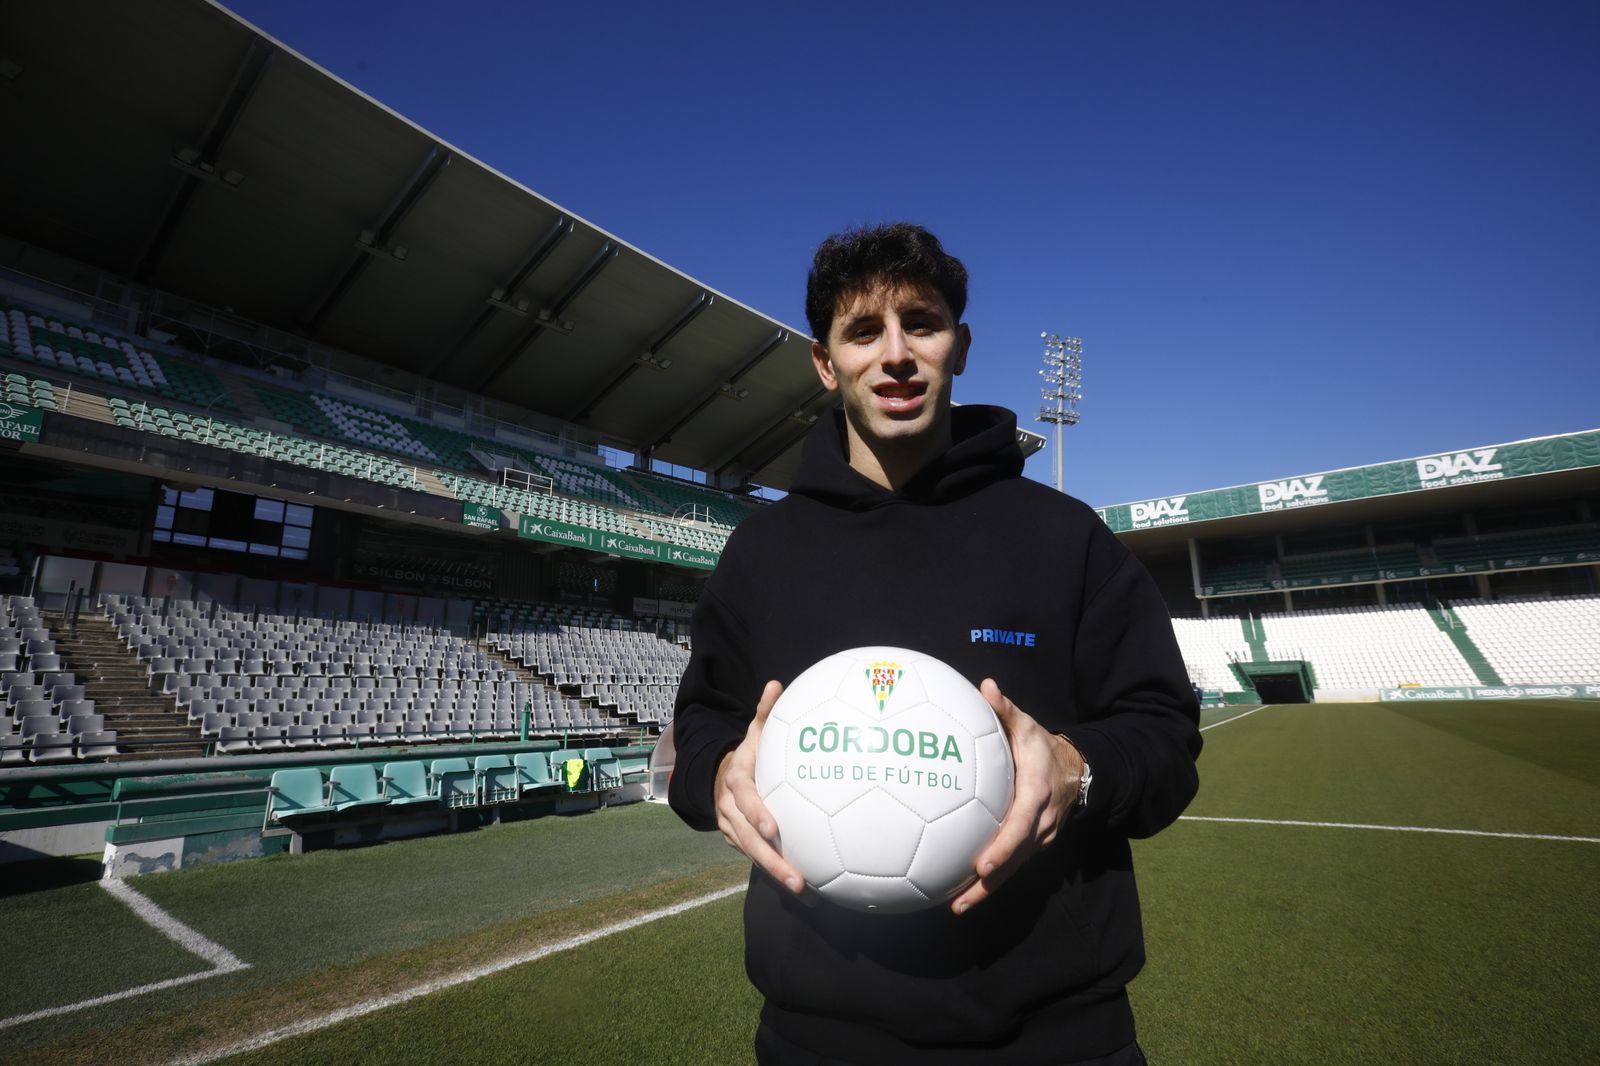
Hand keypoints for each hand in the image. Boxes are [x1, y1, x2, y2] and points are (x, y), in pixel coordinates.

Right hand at [714, 680, 804, 894]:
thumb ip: (766, 712)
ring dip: (775, 873)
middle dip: (771, 860)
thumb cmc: (748, 753)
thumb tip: (776, 683)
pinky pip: (756, 859)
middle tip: (797, 880)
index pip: (744, 799)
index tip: (772, 827)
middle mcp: (729, 809)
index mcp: (735, 781)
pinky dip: (776, 873)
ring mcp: (731, 829)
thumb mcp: (754, 732)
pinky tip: (805, 892)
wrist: (715, 776)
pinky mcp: (737, 841)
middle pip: (748, 839)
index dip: (755, 813)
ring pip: (752, 854)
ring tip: (803, 891)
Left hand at [950, 678, 1083, 913]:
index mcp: (1037, 795)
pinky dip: (991, 882)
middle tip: (959, 901)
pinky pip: (1012, 866)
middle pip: (1015, 859)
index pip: (1020, 826)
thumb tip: (986, 686)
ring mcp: (1039, 838)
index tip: (981, 864)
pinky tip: (962, 894)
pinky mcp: (1032, 845)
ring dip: (987, 891)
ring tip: (956, 907)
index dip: (1002, 847)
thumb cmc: (1042, 746)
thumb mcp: (1027, 725)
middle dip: (989, 883)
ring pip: (1013, 869)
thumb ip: (1005, 710)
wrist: (1076, 770)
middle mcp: (1041, 823)